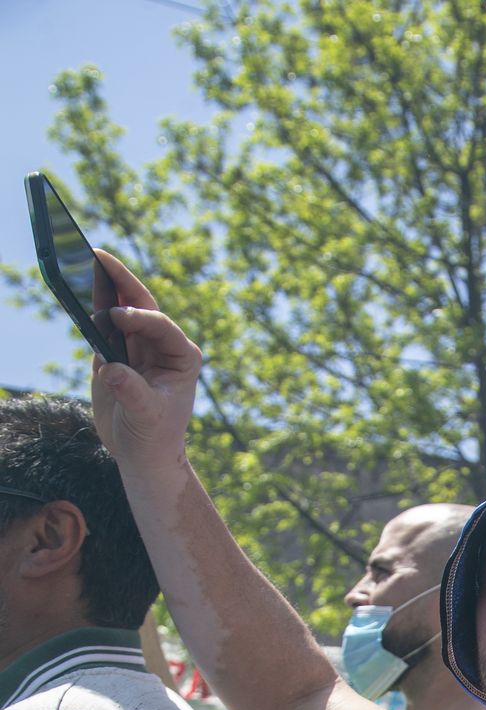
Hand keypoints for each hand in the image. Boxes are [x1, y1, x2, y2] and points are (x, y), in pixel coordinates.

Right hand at [89, 251, 201, 471]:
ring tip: (85, 260)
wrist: (141, 453)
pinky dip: (90, 307)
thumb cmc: (154, 436)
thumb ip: (132, 391)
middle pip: (141, 304)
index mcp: (182, 356)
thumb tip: (111, 368)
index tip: (116, 316)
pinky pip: (102, 324)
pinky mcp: (116, 352)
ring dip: (103, 286)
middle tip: (99, 255)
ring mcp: (138, 346)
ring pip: (120, 308)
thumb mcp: (146, 417)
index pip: (161, 326)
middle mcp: (162, 345)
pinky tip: (78, 288)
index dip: (139, 317)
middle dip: (121, 280)